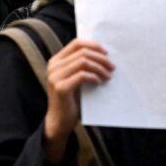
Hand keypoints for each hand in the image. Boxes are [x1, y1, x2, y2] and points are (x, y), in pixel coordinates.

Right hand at [42, 38, 112, 161]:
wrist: (59, 121)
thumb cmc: (71, 99)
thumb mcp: (75, 79)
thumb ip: (81, 66)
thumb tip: (104, 55)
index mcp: (56, 61)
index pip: (76, 43)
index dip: (93, 45)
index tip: (106, 53)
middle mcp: (53, 66)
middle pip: (82, 52)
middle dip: (101, 58)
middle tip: (112, 66)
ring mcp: (55, 76)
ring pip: (83, 62)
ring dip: (99, 68)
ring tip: (108, 76)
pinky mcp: (60, 87)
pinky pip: (82, 75)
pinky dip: (94, 77)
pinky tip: (100, 82)